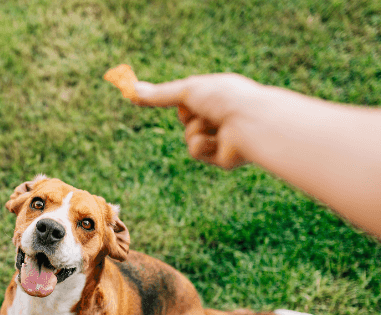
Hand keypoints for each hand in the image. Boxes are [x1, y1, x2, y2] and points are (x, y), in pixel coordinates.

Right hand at [134, 73, 268, 168]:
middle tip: (202, 111)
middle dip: (189, 116)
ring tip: (216, 125)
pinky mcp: (222, 157)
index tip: (155, 98)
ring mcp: (222, 137)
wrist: (249, 122)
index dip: (180, 100)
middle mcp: (221, 115)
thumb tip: (131, 89)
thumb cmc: (224, 99)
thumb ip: (159, 95)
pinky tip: (219, 141)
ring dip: (196, 130)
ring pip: (189, 136)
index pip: (189, 100)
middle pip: (186, 120)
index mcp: (218, 95)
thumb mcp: (187, 92)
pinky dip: (202, 145)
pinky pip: (196, 152)